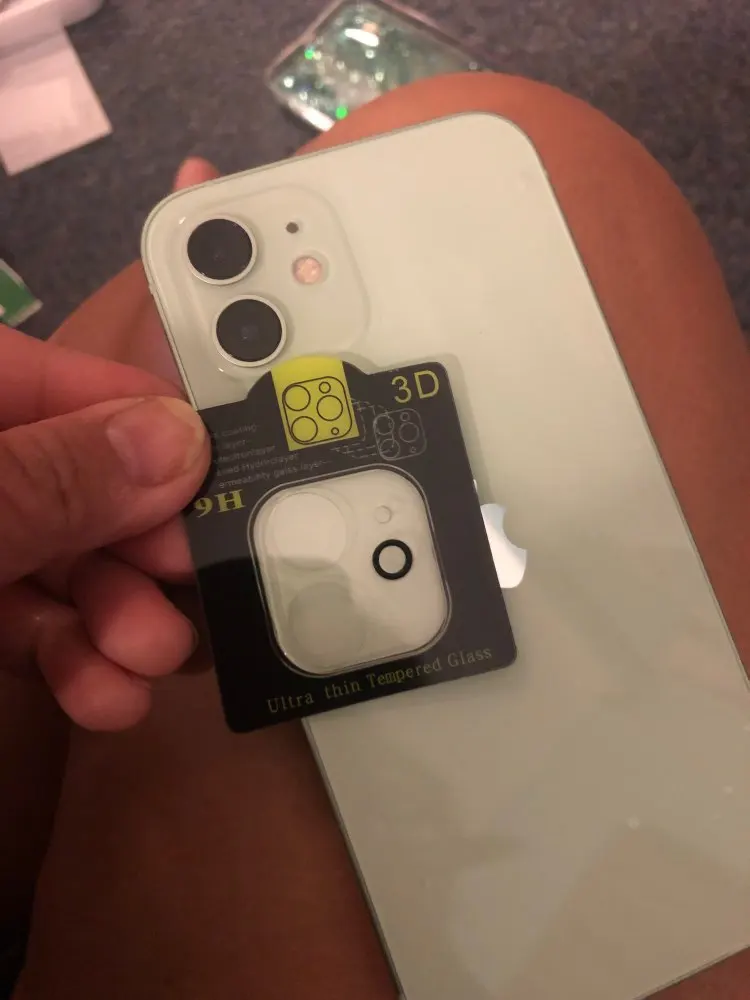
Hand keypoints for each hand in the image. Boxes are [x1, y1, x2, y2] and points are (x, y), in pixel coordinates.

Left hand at [0, 159, 218, 730]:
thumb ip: (38, 482)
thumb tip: (173, 441)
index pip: (36, 374)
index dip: (130, 416)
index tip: (209, 469)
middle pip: (55, 475)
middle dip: (128, 540)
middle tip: (190, 582)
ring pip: (42, 559)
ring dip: (108, 615)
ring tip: (150, 664)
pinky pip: (13, 619)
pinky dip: (66, 658)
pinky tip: (103, 693)